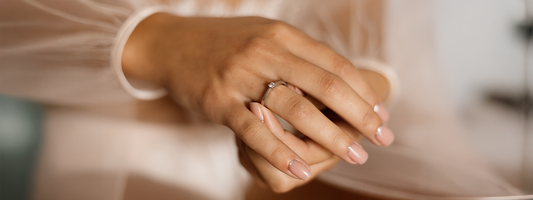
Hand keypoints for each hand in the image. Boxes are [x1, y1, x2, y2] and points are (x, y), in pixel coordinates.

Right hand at [122, 13, 393, 181]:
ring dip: (332, 136)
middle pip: (326, 86)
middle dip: (361, 115)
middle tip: (384, 137)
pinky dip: (280, 152)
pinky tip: (301, 170)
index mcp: (282, 35)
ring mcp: (242, 76)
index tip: (382, 114)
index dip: (363, 91)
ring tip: (356, 156)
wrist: (173, 44)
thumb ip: (299, 55)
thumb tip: (341, 81)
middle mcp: (265, 52)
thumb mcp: (265, 36)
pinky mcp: (220, 102)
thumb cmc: (226, 43)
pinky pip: (254, 131)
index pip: (336, 64)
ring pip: (297, 110)